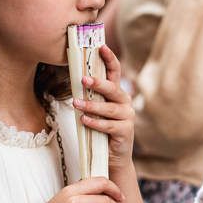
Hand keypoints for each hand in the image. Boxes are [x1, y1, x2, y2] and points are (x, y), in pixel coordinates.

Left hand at [72, 44, 135, 168]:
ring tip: (76, 104)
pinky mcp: (125, 132)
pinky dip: (95, 123)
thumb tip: (75, 78)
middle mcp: (125, 103)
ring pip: (109, 109)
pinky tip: (84, 121)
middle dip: (98, 83)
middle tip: (83, 80)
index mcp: (117, 93)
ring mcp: (127, 117)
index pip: (115, 72)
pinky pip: (109, 126)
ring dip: (91, 106)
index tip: (101, 46)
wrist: (113, 157)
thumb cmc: (101, 130)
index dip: (109, 58)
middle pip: (113, 89)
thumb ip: (91, 96)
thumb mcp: (96, 110)